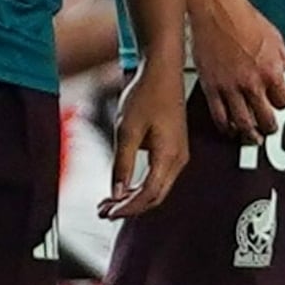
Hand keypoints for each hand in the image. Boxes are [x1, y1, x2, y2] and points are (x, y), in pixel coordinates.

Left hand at [103, 66, 186, 220]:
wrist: (161, 71)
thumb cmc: (148, 92)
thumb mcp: (127, 130)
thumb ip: (121, 163)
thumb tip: (117, 190)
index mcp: (169, 156)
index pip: (148, 195)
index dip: (128, 208)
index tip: (110, 213)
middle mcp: (178, 158)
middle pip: (155, 197)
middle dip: (130, 208)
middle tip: (106, 211)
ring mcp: (177, 154)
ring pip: (157, 188)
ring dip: (134, 197)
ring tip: (111, 201)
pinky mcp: (173, 148)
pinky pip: (158, 176)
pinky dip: (140, 185)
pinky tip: (125, 186)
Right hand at [187, 0, 284, 139]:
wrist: (215, 10)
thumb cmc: (241, 18)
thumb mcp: (274, 36)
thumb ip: (281, 57)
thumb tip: (282, 67)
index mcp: (270, 71)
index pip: (283, 102)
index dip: (282, 104)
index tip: (278, 104)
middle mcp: (251, 83)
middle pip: (265, 119)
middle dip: (268, 127)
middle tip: (267, 129)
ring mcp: (230, 87)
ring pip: (242, 124)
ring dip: (248, 134)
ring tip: (250, 137)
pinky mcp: (211, 87)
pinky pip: (219, 116)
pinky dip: (225, 126)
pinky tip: (228, 128)